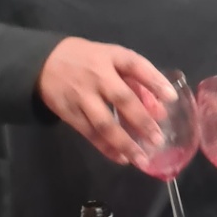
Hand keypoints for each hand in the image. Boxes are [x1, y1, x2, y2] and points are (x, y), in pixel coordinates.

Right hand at [37, 38, 174, 166]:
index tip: (172, 98)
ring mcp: (82, 96)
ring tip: (142, 159)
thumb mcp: (113, 60)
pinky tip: (122, 158)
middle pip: (122, 99)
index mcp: (112, 57)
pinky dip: (106, 148)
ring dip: (124, 143)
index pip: (136, 66)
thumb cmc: (89, 61)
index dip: (155, 81)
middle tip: (158, 140)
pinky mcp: (69, 113)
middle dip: (142, 121)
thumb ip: (138, 81)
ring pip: (104, 123)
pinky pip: (90, 133)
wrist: (44, 62)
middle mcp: (97, 76)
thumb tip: (160, 110)